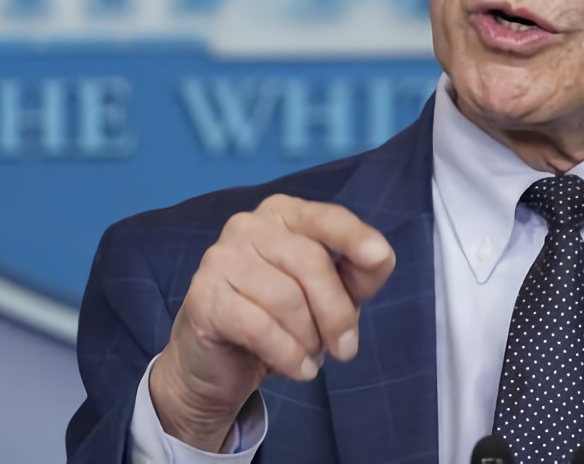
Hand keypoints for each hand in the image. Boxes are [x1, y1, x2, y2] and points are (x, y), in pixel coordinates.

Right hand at [148, 194, 395, 450]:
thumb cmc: (282, 319)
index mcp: (283, 214)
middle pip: (311, 261)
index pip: (325, 217)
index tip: (380, 256)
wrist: (217, 364)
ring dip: (309, 338)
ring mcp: (220, 258)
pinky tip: (297, 369)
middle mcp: (248, 225)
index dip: (354, 236)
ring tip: (310, 355)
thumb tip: (379, 256)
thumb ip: (358, 273)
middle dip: (337, 312)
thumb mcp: (331, 294)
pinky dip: (288, 354)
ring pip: (286, 298)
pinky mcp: (203, 297)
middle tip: (346, 349)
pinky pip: (260, 327)